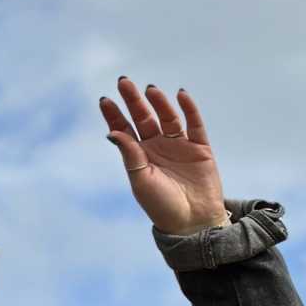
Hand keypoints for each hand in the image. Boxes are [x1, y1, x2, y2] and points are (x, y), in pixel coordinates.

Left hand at [99, 79, 228, 233]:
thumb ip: (130, 155)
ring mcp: (179, 146)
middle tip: (123, 82)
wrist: (193, 223)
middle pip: (144, 117)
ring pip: (168, 117)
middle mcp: (157, 147)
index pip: (124, 129)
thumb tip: (112, 132)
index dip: (115, 114)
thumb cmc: (162, 206)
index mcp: (139, 156)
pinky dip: (189, 109)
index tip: (105, 99)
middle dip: (133, 100)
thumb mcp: (141, 181)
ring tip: (150, 89)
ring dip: (159, 102)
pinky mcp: (200, 148)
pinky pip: (195, 124)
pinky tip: (180, 95)